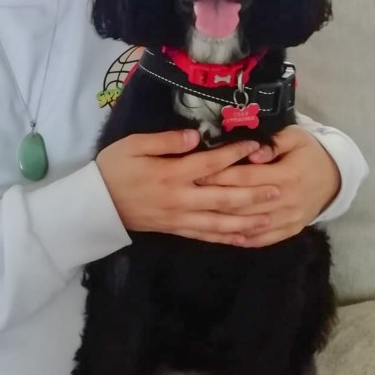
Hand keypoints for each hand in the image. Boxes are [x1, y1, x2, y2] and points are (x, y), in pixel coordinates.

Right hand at [96, 130, 280, 245]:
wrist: (96, 205)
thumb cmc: (114, 168)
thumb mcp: (133, 145)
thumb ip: (164, 141)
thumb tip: (195, 137)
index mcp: (171, 174)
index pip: (210, 164)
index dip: (235, 155)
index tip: (256, 146)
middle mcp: (180, 199)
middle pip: (223, 198)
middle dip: (253, 194)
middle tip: (278, 188)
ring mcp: (180, 218)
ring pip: (220, 222)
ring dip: (247, 221)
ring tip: (271, 217)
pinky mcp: (177, 230)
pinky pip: (207, 236)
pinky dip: (228, 238)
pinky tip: (246, 238)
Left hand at [198, 125, 340, 246]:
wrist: (336, 178)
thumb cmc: (310, 152)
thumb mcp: (297, 137)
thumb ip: (274, 143)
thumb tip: (251, 152)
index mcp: (286, 175)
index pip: (246, 177)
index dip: (221, 175)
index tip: (197, 172)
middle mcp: (286, 200)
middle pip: (244, 202)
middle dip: (215, 197)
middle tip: (190, 193)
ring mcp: (288, 219)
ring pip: (251, 223)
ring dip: (225, 221)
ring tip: (199, 216)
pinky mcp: (290, 230)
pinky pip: (265, 239)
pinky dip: (245, 239)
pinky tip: (227, 237)